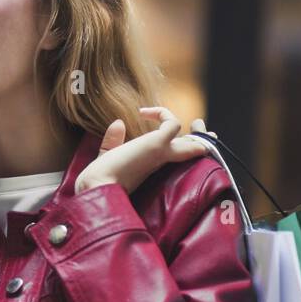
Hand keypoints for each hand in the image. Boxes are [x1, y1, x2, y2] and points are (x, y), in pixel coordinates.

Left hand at [74, 106, 212, 195]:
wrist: (99, 189)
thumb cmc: (101, 179)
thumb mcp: (110, 156)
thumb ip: (113, 141)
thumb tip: (118, 122)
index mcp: (156, 166)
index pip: (180, 158)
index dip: (187, 147)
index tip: (185, 134)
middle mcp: (165, 162)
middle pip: (196, 152)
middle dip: (202, 140)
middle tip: (200, 125)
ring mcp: (164, 153)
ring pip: (194, 141)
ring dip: (196, 129)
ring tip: (183, 119)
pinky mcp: (158, 145)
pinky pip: (173, 124)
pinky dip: (163, 113)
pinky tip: (142, 113)